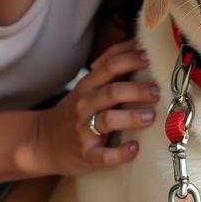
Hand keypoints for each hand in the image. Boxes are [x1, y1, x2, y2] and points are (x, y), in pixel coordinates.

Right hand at [25, 39, 159, 175]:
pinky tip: (134, 149)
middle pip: (112, 92)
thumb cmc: (75, 111)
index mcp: (88, 86)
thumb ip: (110, 68)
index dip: (131, 59)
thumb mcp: (87, 86)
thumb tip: (139, 46)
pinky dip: (120, 153)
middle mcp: (85, 106)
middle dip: (137, 90)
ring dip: (131, 117)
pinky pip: (104, 155)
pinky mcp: (86, 155)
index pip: (110, 66)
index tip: (151, 58)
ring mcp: (84, 131)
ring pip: (108, 120)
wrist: (43, 142)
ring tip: (150, 116)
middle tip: (157, 91)